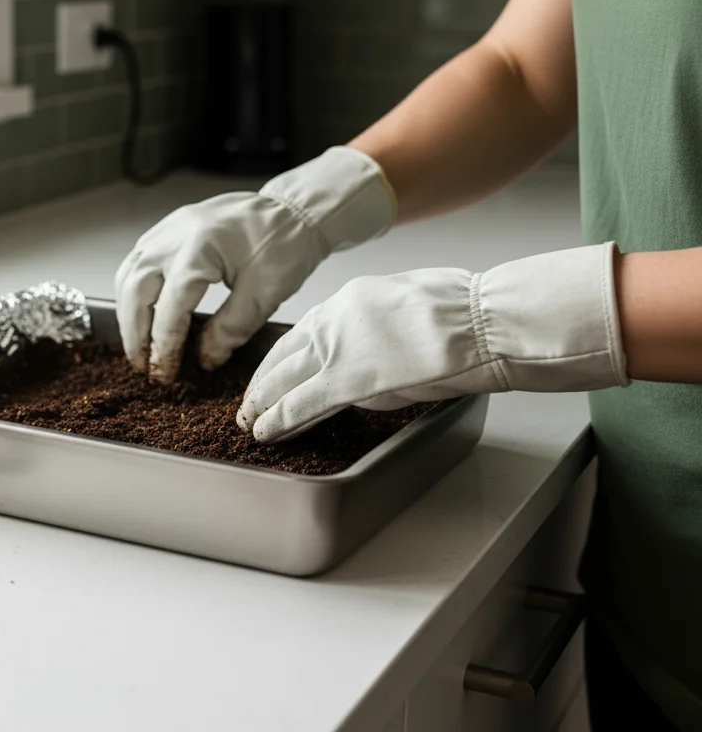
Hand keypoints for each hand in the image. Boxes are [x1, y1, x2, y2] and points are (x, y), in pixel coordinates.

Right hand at [114, 146, 394, 382]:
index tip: (165, 372)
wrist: (293, 210)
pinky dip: (133, 292)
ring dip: (128, 313)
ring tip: (139, 344)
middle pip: (135, 290)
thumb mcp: (265, 294)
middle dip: (135, 333)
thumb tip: (203, 360)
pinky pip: (137, 262)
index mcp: (200, 250)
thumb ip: (230, 330)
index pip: (170, 308)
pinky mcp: (168, 229)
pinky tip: (142, 312)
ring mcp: (167, 229)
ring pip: (128, 275)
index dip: (164, 345)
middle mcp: (174, 236)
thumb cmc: (284, 244)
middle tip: (143, 365)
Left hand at [239, 243, 629, 441]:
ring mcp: (336, 348)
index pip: (303, 331)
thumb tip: (368, 348)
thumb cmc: (465, 314)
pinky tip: (266, 431)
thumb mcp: (407, 305)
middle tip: (249, 402)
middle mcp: (334, 319)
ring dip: (263, 404)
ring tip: (250, 422)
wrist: (482, 320)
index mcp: (350, 299)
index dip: (283, 357)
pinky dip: (279, 419)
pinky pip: (300, 402)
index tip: (274, 371)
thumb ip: (376, 327)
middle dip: (263, 382)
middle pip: (284, 354)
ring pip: (284, 379)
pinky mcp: (345, 379)